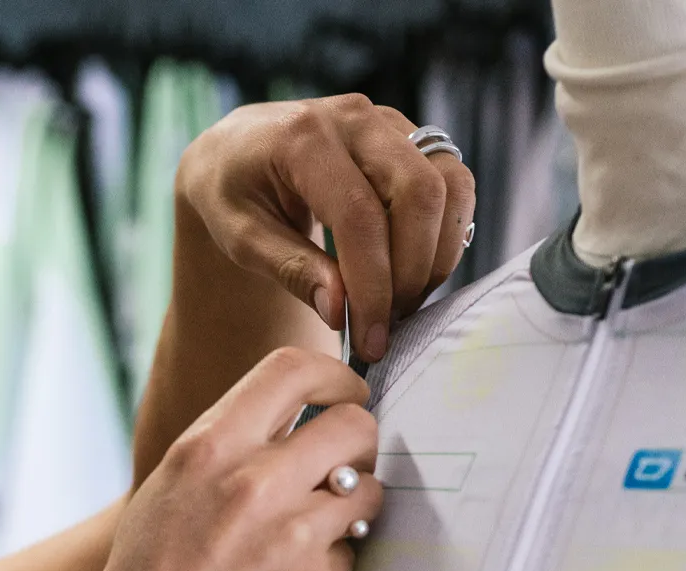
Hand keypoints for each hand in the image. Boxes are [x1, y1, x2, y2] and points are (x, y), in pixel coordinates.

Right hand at [69, 346, 380, 570]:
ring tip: (314, 536)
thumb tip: (287, 426)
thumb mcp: (165, 495)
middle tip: (345, 470)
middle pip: (354, 425)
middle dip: (359, 444)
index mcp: (207, 450)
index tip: (344, 394)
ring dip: (354, 508)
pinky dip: (333, 568)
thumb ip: (223, 453)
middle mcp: (253, 483)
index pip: (294, 369)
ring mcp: (292, 535)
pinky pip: (353, 556)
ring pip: (368, 491)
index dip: (335, 376)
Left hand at [175, 95, 476, 361]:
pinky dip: (446, 234)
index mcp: (302, 138)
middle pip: (418, 194)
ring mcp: (388, 122)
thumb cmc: (231, 193)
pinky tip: (414, 272)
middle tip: (388, 323)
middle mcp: (354, 118)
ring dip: (436, 254)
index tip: (371, 338)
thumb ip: (290, 271)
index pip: (359, 215)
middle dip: (411, 271)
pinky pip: (454, 183)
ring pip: (448, 185)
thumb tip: (340, 312)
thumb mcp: (239, 238)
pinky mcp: (410, 136)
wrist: (238, 147)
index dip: (372, 284)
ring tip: (401, 302)